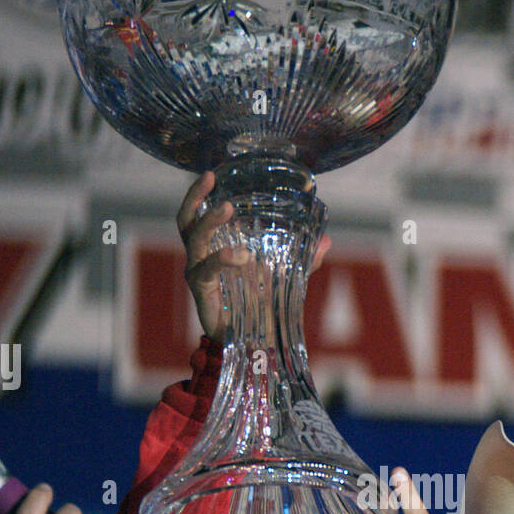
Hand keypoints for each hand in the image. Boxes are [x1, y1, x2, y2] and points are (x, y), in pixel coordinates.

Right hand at [177, 171, 331, 342]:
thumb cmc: (260, 305)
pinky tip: (242, 256)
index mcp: (215, 246)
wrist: (253, 342)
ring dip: (210, 220)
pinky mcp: (201, 289)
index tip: (212, 172)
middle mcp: (201, 256)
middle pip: (186, 220)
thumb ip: (302, 260)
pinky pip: (206, 268)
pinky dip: (224, 257)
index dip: (201, 193)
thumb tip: (327, 240)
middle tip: (209, 178)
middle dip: (194, 196)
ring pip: (193, 237)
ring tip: (229, 208)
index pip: (201, 214)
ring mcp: (198, 271)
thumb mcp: (283, 277)